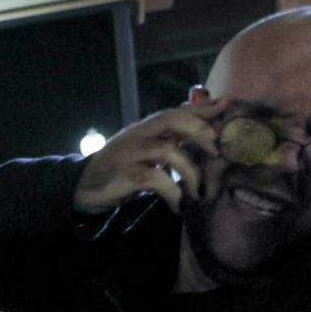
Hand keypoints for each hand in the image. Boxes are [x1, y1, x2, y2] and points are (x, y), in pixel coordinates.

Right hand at [74, 98, 227, 214]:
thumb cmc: (119, 168)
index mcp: (145, 127)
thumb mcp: (143, 148)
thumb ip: (167, 137)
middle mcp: (138, 134)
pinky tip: (178, 205)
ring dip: (190, 172)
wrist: (83, 187)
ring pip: (169, 151)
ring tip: (197, 191)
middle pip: (173, 120)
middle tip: (217, 152)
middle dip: (200, 132)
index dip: (203, 108)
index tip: (227, 107)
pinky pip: (155, 179)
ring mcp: (130, 153)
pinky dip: (172, 192)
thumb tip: (200, 127)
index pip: (178, 110)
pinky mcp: (124, 175)